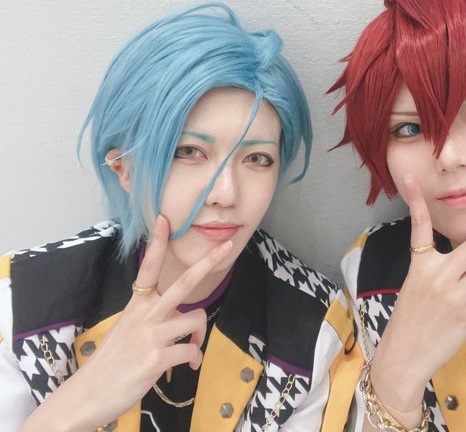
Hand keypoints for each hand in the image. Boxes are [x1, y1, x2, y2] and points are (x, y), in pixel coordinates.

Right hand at [20, 215, 232, 431]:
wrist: (88, 395)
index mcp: (136, 305)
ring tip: (192, 349)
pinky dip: (195, 359)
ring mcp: (151, 336)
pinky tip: (189, 366)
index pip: (148, 268)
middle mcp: (144, 315)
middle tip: (227, 245)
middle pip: (183, 283)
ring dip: (200, 337)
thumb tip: (182, 318)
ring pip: (195, 320)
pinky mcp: (157, 358)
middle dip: (208, 262)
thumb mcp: (127, 330)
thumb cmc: (112, 362)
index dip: (157, 243)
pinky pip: (191, 352)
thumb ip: (152, 318)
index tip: (164, 219)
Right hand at [369, 176, 465, 425]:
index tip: (413, 177)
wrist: (404, 355)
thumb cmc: (410, 318)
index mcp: (419, 265)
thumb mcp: (415, 285)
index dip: (416, 200)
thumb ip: (438, 267)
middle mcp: (438, 275)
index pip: (418, 227)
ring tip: (462, 293)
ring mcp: (455, 294)